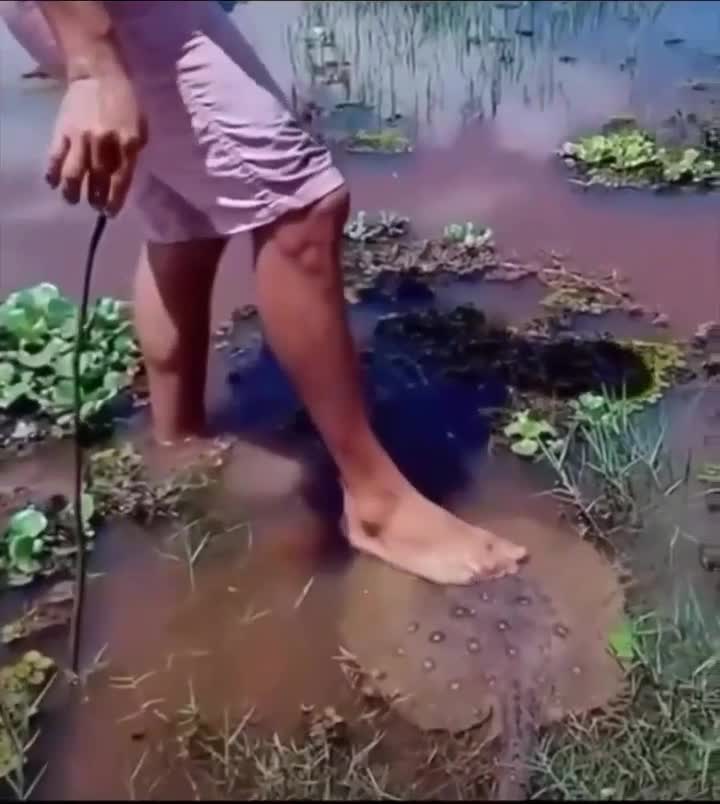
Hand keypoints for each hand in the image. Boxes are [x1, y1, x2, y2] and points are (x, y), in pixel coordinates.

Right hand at [46, 74, 147, 215]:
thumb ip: (132, 154)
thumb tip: (122, 180)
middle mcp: (104, 143)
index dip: (114, 201)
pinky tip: (54, 183)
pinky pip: (55, 157)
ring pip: (74, 174)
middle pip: (98, 181)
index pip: (121, 182)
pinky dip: (53, 173)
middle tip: (95, 206)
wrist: (99, 74)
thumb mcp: (141, 129)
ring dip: (73, 193)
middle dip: (96, 200)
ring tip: (73, 200)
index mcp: (127, 144)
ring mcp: (81, 137)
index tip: (110, 213)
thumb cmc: (126, 103)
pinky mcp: (62, 130)